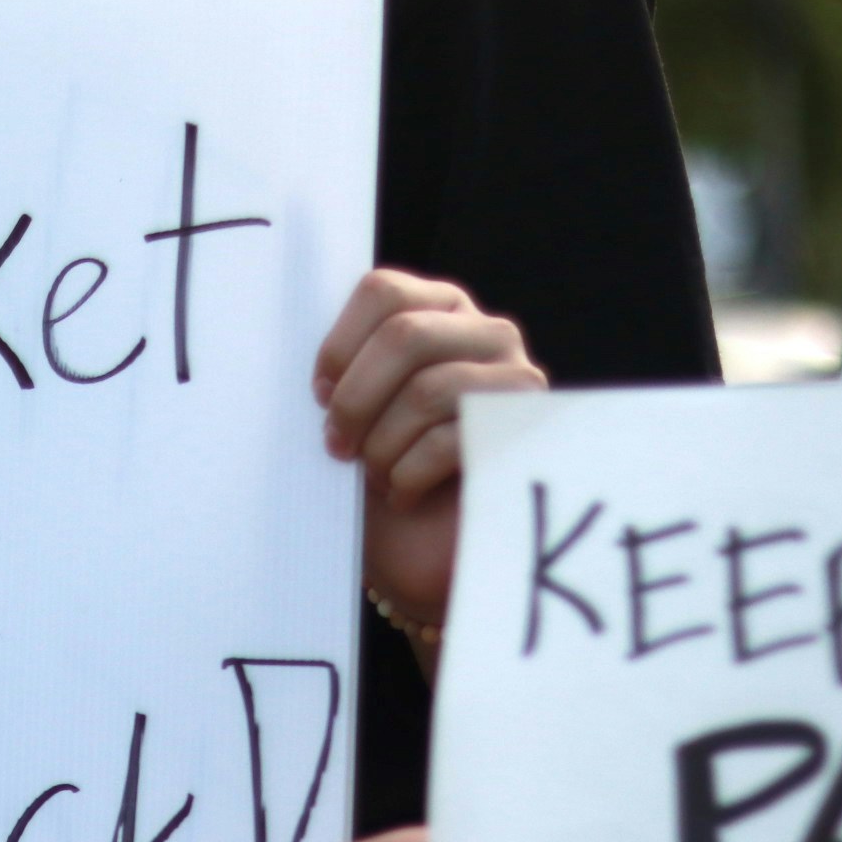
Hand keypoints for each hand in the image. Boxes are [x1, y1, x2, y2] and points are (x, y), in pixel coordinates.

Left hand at [311, 270, 544, 629]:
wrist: (424, 549)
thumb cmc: (382, 472)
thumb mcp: (356, 413)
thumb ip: (344, 371)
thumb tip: (317, 367)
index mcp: (438, 312)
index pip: (382, 291)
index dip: (339, 345)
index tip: (318, 395)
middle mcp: (486, 334)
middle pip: (405, 336)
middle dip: (356, 399)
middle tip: (337, 444)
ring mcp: (515, 380)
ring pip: (428, 390)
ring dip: (382, 444)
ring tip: (375, 475)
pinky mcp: (525, 433)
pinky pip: (451, 439)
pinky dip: (408, 475)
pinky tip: (403, 494)